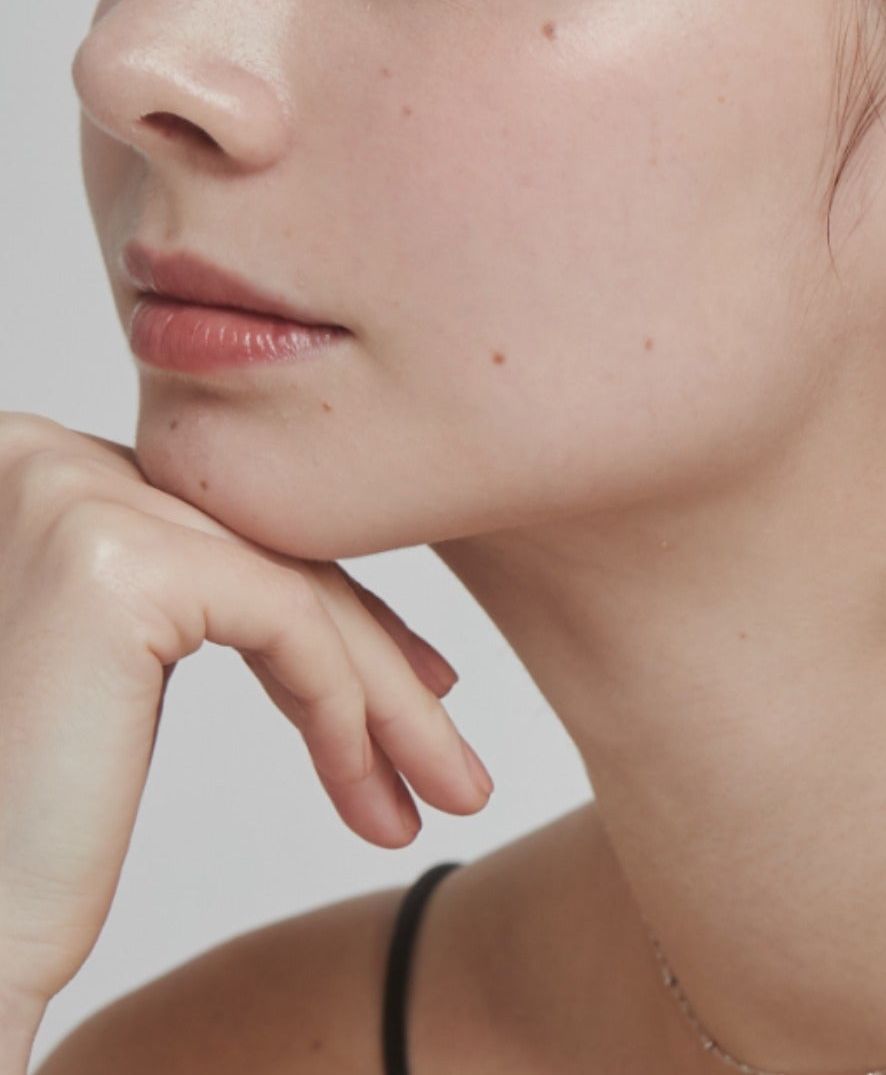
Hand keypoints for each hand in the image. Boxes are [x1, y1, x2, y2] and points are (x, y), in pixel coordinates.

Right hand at [0, 410, 491, 1036]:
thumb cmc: (22, 821)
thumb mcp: (115, 663)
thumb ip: (187, 587)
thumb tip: (310, 573)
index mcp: (35, 463)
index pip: (229, 528)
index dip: (331, 610)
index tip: (417, 686)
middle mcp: (41, 455)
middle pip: (264, 552)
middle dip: (375, 656)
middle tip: (451, 752)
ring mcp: (74, 495)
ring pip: (291, 585)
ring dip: (385, 698)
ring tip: (446, 787)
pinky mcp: (117, 562)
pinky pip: (286, 618)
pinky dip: (347, 704)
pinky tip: (372, 784)